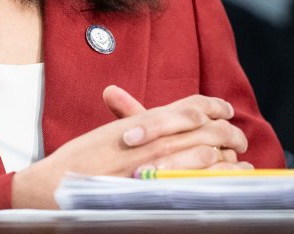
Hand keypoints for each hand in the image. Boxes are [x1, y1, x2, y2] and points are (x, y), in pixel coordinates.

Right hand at [12, 85, 250, 208]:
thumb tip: (153, 116)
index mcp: (142, 121)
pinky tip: (229, 182)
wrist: (53, 187)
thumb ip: (131, 120)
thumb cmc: (79, 163)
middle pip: (205, 128)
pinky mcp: (154, 188)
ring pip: (206, 155)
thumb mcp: (107, 134)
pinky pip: (196, 182)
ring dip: (228, 157)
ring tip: (240, 161)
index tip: (226, 109)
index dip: (212, 105)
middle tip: (240, 139)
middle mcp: (152, 138)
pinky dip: (218, 179)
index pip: (188, 105)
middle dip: (229, 133)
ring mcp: (154, 164)